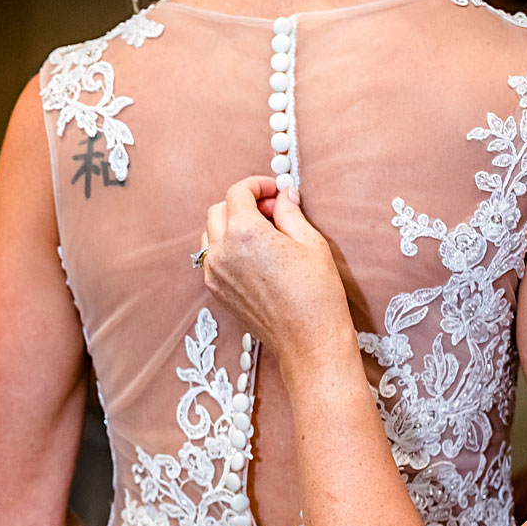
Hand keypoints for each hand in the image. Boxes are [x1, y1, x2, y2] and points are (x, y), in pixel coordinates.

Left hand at [202, 175, 350, 362]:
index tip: (275, 191)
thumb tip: (283, 195)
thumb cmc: (316, 292)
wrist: (308, 340)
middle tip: (271, 211)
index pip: (237, 192)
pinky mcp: (216, 292)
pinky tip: (254, 257)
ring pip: (210, 234)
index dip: (257, 185)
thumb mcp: (310, 242)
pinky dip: (226, 248)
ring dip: (231, 225)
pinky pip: (212, 258)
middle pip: (218, 210)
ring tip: (263, 235)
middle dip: (243, 203)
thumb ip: (289, 213)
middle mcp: (221, 252)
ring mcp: (214, 274)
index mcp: (244, 233)